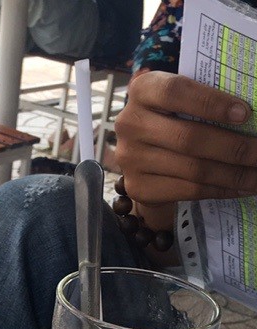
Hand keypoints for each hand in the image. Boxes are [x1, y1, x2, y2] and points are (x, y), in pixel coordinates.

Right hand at [114, 71, 255, 207]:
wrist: (144, 151)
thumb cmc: (173, 116)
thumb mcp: (183, 98)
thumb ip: (206, 99)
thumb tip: (250, 116)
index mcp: (143, 90)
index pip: (176, 92)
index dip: (212, 103)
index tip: (245, 114)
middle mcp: (130, 124)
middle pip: (188, 138)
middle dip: (234, 147)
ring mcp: (131, 159)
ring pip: (192, 169)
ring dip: (233, 174)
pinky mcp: (138, 187)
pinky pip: (187, 190)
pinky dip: (220, 190)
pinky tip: (241, 187)